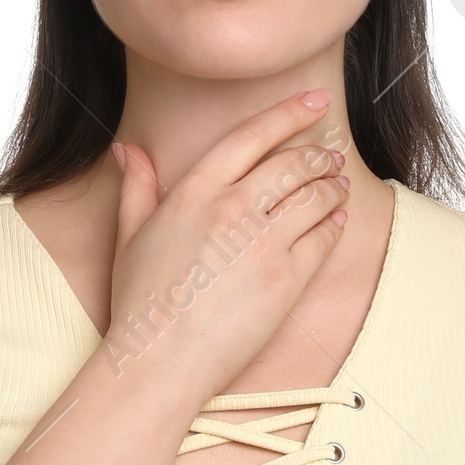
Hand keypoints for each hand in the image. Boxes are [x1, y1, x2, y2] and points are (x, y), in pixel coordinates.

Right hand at [102, 89, 348, 401]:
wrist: (160, 362)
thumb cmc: (141, 303)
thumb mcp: (129, 237)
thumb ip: (136, 187)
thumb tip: (128, 149)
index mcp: (194, 192)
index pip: (252, 136)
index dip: (290, 113)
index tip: (315, 102)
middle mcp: (232, 209)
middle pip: (293, 163)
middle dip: (318, 154)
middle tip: (330, 154)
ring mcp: (263, 244)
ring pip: (316, 195)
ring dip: (332, 185)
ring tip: (336, 184)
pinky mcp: (287, 279)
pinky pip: (324, 237)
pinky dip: (335, 223)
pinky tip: (335, 220)